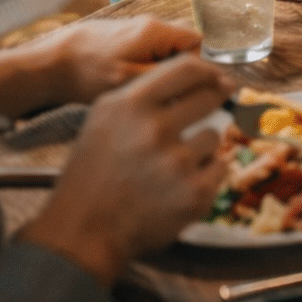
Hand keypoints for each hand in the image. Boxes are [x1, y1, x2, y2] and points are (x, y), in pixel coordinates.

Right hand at [19, 55, 233, 285]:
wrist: (81, 232)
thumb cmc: (93, 173)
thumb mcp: (104, 120)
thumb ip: (144, 94)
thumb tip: (198, 77)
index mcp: (128, 107)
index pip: (187, 68)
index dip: (209, 70)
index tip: (218, 77)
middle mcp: (153, 130)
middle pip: (208, 97)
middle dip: (216, 100)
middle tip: (218, 104)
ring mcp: (176, 163)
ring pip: (213, 137)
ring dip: (200, 148)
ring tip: (171, 166)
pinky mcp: (194, 193)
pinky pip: (220, 167)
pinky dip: (206, 175)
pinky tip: (178, 186)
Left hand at [47, 17, 201, 104]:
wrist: (47, 63)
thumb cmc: (86, 73)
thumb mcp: (130, 80)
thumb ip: (170, 74)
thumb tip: (203, 77)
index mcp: (156, 30)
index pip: (197, 41)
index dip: (192, 65)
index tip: (172, 83)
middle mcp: (149, 23)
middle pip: (183, 43)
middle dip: (175, 66)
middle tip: (154, 85)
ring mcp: (135, 27)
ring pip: (165, 47)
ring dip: (157, 66)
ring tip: (135, 82)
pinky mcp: (123, 34)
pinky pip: (149, 47)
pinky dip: (143, 63)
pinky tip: (122, 77)